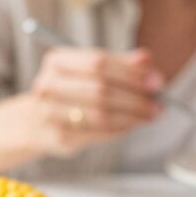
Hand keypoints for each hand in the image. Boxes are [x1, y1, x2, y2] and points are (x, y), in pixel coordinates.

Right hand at [28, 46, 162, 157]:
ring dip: (132, 116)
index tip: (156, 81)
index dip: (131, 72)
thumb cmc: (73, 92)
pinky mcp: (58, 137)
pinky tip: (132, 126)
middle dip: (135, 96)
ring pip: (100, 114)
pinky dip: (120, 130)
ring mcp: (49, 113)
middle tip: (158, 102)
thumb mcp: (93, 72)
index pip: (98, 62)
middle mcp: (48, 85)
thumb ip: (121, 63)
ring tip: (150, 115)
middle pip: (100, 88)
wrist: (37, 123)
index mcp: (57, 61)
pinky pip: (97, 133)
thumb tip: (146, 59)